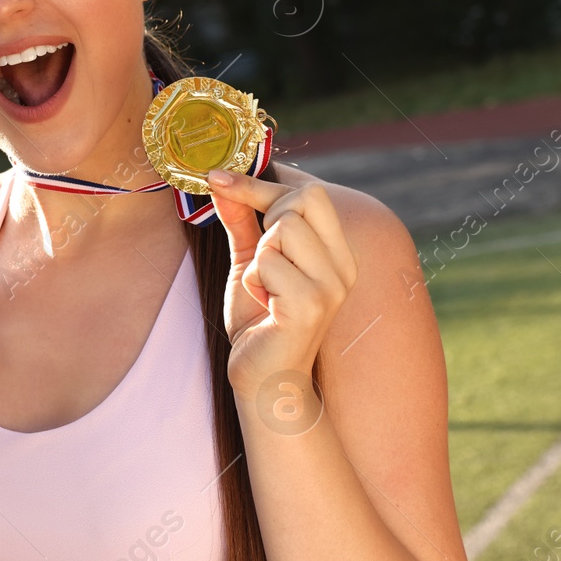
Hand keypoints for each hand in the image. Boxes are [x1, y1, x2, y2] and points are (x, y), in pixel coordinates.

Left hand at [207, 171, 358, 397]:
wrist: (264, 381)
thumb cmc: (259, 324)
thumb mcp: (250, 263)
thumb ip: (241, 222)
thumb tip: (221, 181)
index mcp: (337, 254)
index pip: (310, 194)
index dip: (259, 185)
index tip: (217, 178)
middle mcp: (343, 267)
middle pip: (301, 201)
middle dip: (266, 221)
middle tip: (261, 259)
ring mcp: (330, 286)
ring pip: (282, 230)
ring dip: (258, 258)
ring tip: (265, 290)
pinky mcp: (310, 305)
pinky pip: (268, 262)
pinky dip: (254, 281)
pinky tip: (264, 306)